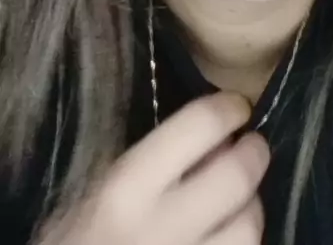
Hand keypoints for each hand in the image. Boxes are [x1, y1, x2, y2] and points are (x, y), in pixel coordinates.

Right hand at [39, 91, 269, 244]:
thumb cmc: (73, 240)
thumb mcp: (94, 191)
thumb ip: (143, 161)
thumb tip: (207, 134)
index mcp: (126, 189)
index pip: (200, 126)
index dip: (228, 109)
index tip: (237, 106)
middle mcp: (161, 229)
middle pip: (236, 177)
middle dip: (253, 153)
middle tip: (252, 145)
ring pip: (249, 228)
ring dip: (250, 206)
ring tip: (240, 198)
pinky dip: (240, 242)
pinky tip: (226, 235)